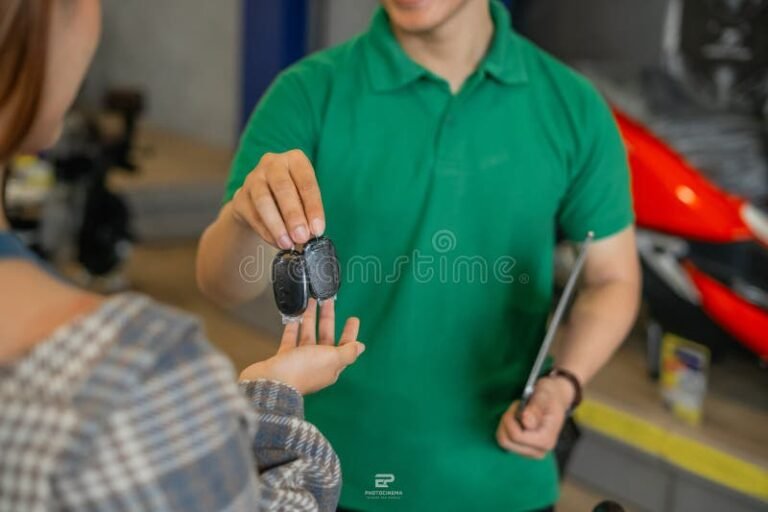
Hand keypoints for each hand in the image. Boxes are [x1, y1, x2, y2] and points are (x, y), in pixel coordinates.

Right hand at [230, 149, 324, 248]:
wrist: (262, 202)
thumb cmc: (292, 198)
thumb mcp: (305, 199)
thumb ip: (308, 213)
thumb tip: (310, 234)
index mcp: (295, 159)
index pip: (306, 182)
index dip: (313, 207)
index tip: (317, 229)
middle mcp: (273, 164)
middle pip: (283, 188)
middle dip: (293, 215)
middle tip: (301, 237)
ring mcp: (253, 178)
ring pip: (263, 200)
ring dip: (277, 225)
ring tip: (287, 243)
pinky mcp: (240, 196)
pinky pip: (252, 214)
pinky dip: (265, 231)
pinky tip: (276, 242)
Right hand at [239, 299, 364, 394]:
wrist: (271, 382)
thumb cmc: (302, 371)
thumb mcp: (332, 358)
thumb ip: (348, 351)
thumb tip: (361, 347)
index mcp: (331, 365)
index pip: (345, 346)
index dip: (350, 332)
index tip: (353, 318)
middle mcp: (317, 363)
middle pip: (326, 337)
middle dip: (327, 319)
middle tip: (328, 301)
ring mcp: (300, 361)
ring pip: (308, 336)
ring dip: (310, 319)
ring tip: (311, 302)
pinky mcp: (284, 358)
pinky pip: (291, 339)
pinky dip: (293, 328)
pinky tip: (294, 317)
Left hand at [495, 377, 573, 457]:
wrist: (555, 399)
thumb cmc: (549, 397)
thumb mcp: (543, 396)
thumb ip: (535, 409)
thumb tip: (526, 422)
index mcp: (546, 440)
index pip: (516, 436)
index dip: (511, 417)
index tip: (519, 404)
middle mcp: (539, 451)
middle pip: (507, 441)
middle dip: (507, 421)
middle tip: (517, 407)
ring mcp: (530, 453)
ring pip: (504, 441)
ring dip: (505, 424)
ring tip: (517, 413)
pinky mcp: (524, 450)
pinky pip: (505, 441)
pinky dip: (506, 428)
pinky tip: (516, 420)